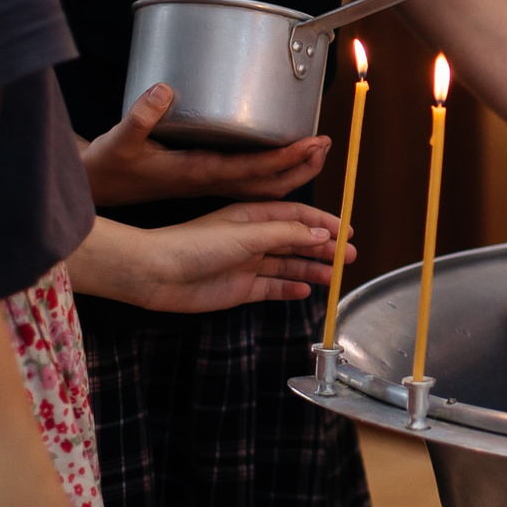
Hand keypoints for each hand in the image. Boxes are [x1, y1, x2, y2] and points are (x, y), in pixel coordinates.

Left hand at [72, 203, 344, 312]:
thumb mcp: (246, 234)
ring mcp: (247, 264)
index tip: (346, 232)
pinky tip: (306, 290)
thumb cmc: (195, 245)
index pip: (297, 216)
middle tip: (349, 257)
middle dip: (323, 248)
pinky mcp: (240, 288)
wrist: (157, 274)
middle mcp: (253, 238)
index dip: (323, 223)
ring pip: (288, 265)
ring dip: (311, 269)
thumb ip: (286, 235)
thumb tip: (321, 236)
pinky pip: (272, 287)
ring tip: (334, 276)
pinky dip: (290, 288)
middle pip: (296, 241)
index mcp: (253, 216)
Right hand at [82, 83, 328, 204]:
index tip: (313, 143)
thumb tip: (163, 89)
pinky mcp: (204, 179)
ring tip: (315, 150)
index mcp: (197, 173)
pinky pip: (248, 182)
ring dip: (292, 172)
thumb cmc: (109, 167)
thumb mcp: (119, 140)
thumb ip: (141, 116)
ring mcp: (210, 184)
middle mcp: (210, 182)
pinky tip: (281, 157)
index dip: (286, 158)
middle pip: (270, 185)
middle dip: (302, 168)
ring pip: (263, 186)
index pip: (253, 170)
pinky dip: (272, 174)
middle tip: (325, 144)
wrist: (95, 189)